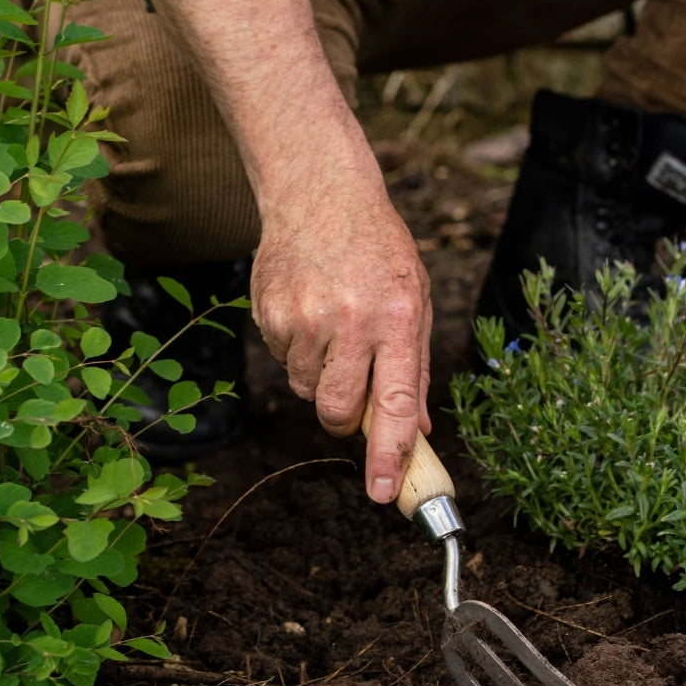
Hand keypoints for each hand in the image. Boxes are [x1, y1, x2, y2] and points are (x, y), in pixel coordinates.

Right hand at [251, 184, 431, 504]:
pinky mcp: (269, 313)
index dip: (388, 454)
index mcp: (394, 317)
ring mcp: (303, 317)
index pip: (392, 402)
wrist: (318, 191)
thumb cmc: (377, 249)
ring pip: (307, 389)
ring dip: (322, 376)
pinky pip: (283, 361)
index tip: (384, 493)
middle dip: (345, 419)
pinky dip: (298, 350)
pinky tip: (309, 311)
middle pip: (337, 412)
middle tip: (353, 390)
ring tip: (333, 326)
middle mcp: (349, 320)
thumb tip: (416, 431)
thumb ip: (414, 368)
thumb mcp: (414, 300)